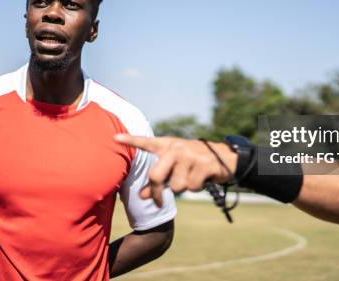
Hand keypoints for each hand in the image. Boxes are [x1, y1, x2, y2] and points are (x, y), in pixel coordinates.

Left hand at [114, 135, 237, 206]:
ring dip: (183, 187)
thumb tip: (141, 196)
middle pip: (156, 176)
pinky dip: (196, 187)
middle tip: (158, 202)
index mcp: (167, 146)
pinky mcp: (204, 164)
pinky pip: (192, 187)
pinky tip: (202, 177)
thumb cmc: (192, 162)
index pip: (145, 142)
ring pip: (176, 186)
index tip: (114, 138)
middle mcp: (176, 148)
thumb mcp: (174, 167)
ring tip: (191, 176)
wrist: (224, 157)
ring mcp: (190, 155)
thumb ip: (157, 180)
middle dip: (155, 192)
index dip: (130, 140)